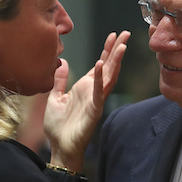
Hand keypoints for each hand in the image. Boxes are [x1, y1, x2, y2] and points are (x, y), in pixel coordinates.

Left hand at [44, 31, 129, 170]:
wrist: (60, 147)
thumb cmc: (58, 126)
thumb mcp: (55, 97)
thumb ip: (59, 81)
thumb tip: (62, 63)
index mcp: (85, 87)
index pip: (99, 65)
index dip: (107, 50)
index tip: (113, 35)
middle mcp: (93, 92)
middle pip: (108, 67)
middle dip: (117, 50)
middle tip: (126, 34)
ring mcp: (95, 101)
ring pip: (108, 78)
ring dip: (114, 62)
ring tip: (121, 46)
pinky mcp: (93, 111)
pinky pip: (97, 93)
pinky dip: (98, 79)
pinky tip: (99, 66)